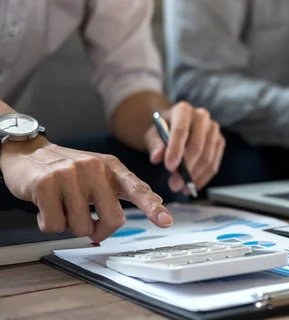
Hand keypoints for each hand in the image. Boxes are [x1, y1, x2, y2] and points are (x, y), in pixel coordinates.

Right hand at [0, 138, 172, 241]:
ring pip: (81, 227)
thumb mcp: (99, 173)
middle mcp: (94, 168)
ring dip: (70, 225)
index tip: (166, 221)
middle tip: (87, 223)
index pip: (137, 188)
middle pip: (112, 220)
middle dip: (99, 231)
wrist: (27, 153)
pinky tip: (45, 206)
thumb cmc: (67, 170)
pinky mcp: (46, 184)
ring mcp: (70, 175)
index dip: (152, 207)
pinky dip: (48, 223)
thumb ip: (125, 188)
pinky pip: (54, 226)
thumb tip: (156, 202)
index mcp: (111, 167)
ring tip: (62, 205)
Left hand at [145, 102, 224, 194]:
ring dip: (194, 176)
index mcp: (183, 109)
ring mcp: (213, 129)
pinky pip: (214, 164)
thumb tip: (157, 157)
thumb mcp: (152, 136)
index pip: (181, 129)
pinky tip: (192, 186)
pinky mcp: (219, 142)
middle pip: (198, 145)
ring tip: (180, 188)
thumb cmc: (161, 131)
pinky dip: (203, 177)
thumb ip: (155, 145)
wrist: (172, 127)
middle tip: (174, 185)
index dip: (176, 149)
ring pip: (207, 157)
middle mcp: (202, 116)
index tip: (169, 168)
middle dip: (186, 168)